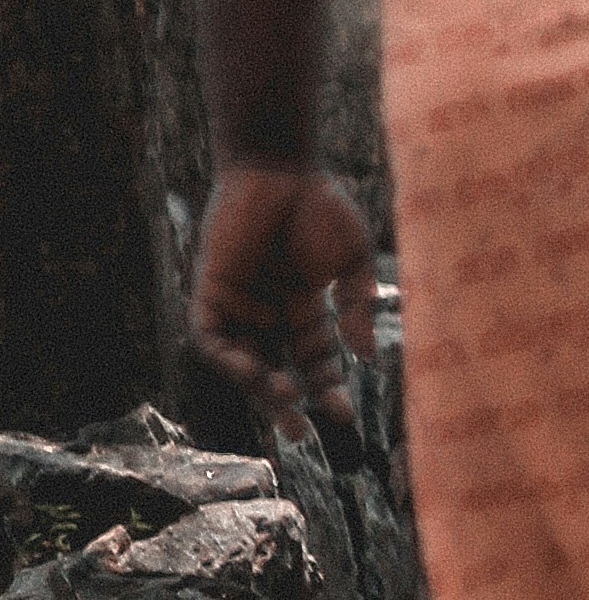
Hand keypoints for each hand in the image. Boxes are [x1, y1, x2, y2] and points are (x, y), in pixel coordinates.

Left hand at [191, 165, 379, 441]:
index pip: (316, 359)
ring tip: (284, 398)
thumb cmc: (320, 204)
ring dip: (260, 386)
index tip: (345, 417)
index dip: (328, 387)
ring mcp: (239, 303)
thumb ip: (357, 307)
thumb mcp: (352, 260)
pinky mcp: (211, 291)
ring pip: (244, 361)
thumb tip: (366, 359)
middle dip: (288, 404)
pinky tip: (253, 370)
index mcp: (305, 305)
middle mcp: (270, 311)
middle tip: (303, 433)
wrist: (280, 166)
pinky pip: (212, 337)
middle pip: (277, 370)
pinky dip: (229, 357)